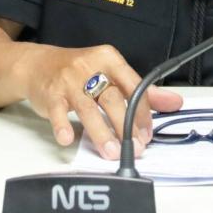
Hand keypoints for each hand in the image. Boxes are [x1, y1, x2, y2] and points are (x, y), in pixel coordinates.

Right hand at [19, 43, 182, 159]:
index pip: (133, 85)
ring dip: (101, 132)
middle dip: (125, 125)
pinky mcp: (51, 94)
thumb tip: (174, 102)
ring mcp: (68, 80)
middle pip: (112, 98)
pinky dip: (62, 125)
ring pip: (88, 108)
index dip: (142, 111)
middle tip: (136, 147)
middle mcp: (90, 67)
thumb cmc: (80, 72)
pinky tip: (68, 139)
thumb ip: (140, 90)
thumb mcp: (111, 73)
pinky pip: (57, 112)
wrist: (38, 65)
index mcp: (109, 59)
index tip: (148, 133)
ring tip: (111, 153)